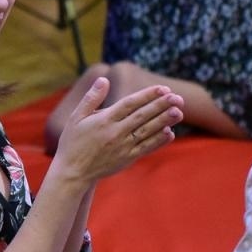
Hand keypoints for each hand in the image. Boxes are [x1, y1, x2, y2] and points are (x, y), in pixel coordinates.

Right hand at [46, 78, 183, 185]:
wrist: (72, 172)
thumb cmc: (73, 142)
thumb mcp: (75, 117)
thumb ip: (91, 98)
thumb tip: (104, 79)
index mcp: (104, 119)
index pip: (130, 103)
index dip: (148, 95)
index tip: (163, 89)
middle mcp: (115, 132)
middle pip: (142, 116)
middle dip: (161, 106)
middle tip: (177, 98)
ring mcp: (122, 147)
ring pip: (147, 131)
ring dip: (164, 121)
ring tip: (179, 112)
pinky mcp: (127, 159)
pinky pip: (145, 148)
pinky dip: (158, 141)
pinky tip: (169, 132)